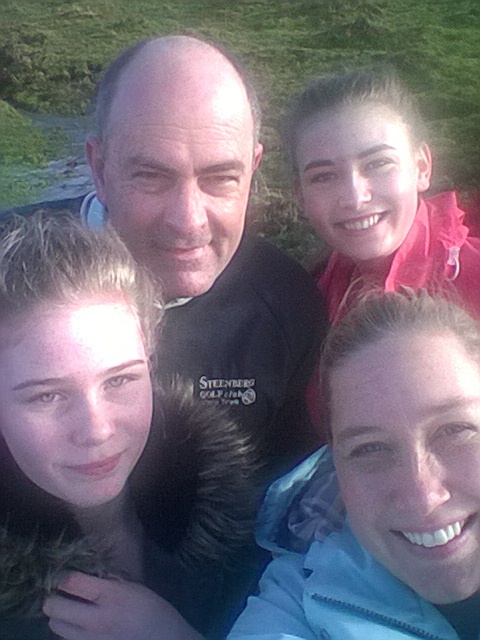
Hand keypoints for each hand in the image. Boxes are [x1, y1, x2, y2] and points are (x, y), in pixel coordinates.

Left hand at [42, 572, 203, 639]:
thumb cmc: (153, 612)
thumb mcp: (134, 588)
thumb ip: (109, 581)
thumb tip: (87, 573)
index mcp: (111, 597)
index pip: (71, 582)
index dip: (60, 575)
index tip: (61, 573)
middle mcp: (96, 621)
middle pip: (54, 608)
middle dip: (53, 598)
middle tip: (60, 593)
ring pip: (56, 627)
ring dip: (59, 616)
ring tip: (70, 610)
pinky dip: (68, 632)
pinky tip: (81, 626)